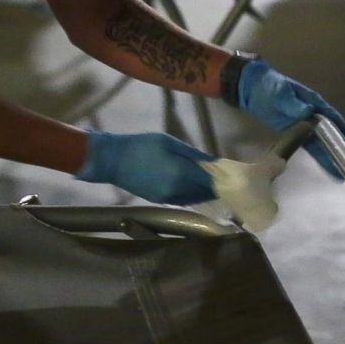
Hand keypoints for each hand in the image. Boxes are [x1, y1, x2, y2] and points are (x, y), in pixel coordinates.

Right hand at [74, 130, 215, 205]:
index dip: (223, 178)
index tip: (232, 173)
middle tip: (223, 174)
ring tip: (210, 178)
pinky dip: (191, 192)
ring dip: (203, 190)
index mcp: (181, 174)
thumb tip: (214, 163)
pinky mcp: (160, 201)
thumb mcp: (168, 142)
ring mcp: (168, 198)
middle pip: (205, 192)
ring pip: (195, 197)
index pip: (211, 181)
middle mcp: (177, 191)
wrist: (112, 161)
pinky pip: (183, 199)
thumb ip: (193, 154)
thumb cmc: (141, 145)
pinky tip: (192, 183)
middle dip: (215, 184)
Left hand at [235, 59, 344, 179]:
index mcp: (313, 102)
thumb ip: (293, 104)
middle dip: (342, 148)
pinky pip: (310, 145)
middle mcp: (313, 114)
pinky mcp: (294, 131)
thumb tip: (309, 111)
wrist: (250, 87)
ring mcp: (304, 124)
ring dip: (332, 156)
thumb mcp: (279, 93)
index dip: (343, 131)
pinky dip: (320, 156)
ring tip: (342, 174)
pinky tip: (328, 168)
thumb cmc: (267, 86)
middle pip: (331, 133)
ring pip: (322, 142)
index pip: (332, 118)